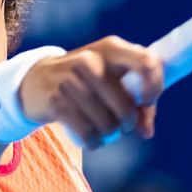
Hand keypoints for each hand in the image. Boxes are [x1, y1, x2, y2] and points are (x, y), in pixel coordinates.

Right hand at [17, 37, 163, 148]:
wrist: (35, 81)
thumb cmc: (84, 82)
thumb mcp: (110, 79)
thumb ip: (136, 101)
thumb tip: (147, 132)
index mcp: (111, 48)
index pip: (147, 63)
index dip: (155, 88)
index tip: (147, 103)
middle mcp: (91, 59)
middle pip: (126, 106)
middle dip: (129, 124)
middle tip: (122, 126)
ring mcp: (71, 79)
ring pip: (107, 123)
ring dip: (110, 135)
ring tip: (104, 132)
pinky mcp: (56, 100)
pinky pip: (87, 132)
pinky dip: (93, 142)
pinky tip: (92, 140)